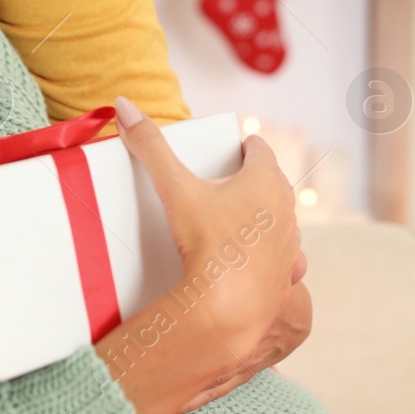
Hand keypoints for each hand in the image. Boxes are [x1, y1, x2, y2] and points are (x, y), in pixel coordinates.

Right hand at [93, 96, 306, 413]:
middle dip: (250, 179)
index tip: (230, 149)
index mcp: (265, 179)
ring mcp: (290, 242)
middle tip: (221, 184)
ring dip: (261, 215)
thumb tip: (124, 105)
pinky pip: (281, 253)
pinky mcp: (288, 273)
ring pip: (278, 217)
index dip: (243, 145)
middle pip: (270, 181)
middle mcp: (286, 207)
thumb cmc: (207, 243)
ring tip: (231, 220)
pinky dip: (267, 251)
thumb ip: (150, 146)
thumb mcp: (175, 189)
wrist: (227, 308)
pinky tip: (248, 257)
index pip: (259, 147)